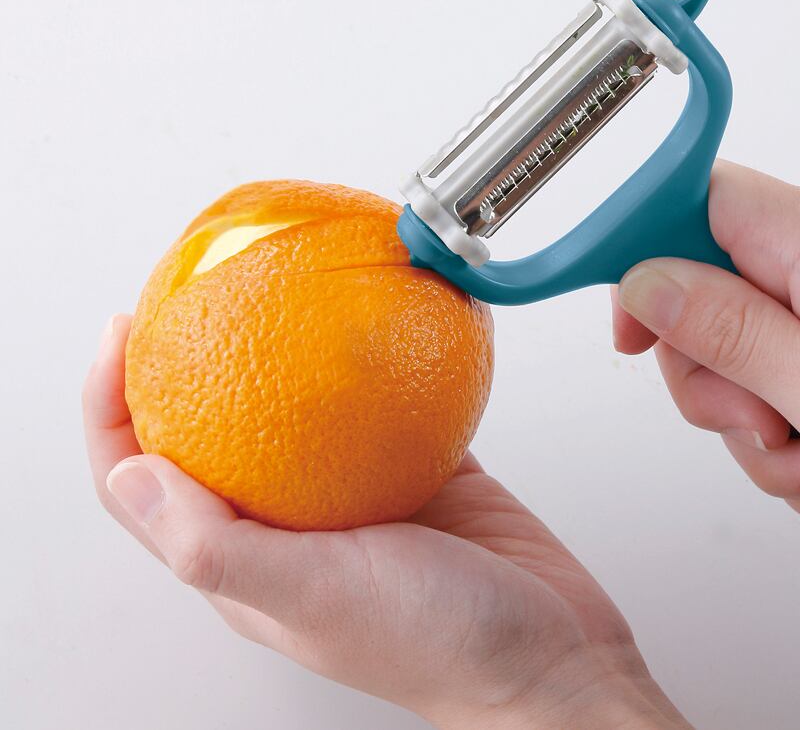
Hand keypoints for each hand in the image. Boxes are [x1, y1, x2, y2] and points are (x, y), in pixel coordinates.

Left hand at [84, 315, 688, 729]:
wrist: (548, 654)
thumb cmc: (437, 647)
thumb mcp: (317, 599)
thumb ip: (219, 546)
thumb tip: (130, 474)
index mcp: (246, 556)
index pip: (143, 480)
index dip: (111, 408)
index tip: (122, 332)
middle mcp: (287, 518)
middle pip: (206, 427)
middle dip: (182, 357)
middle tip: (188, 288)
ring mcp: (348, 487)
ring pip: (291, 406)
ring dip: (273, 348)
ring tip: (269, 287)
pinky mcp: (408, 463)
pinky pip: (374, 397)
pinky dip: (366, 357)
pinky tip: (372, 317)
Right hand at [611, 160, 799, 546]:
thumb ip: (731, 334)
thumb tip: (646, 287)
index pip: (689, 200)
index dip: (639, 257)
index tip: (631, 331)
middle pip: (699, 294)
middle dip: (716, 385)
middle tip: (765, 431)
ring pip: (732, 350)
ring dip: (761, 429)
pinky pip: (773, 373)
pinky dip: (792, 434)